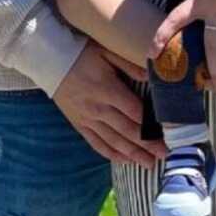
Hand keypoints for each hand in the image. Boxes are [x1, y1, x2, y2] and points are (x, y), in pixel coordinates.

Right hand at [53, 44, 163, 167]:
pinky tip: (125, 160)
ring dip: (133, 154)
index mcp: (108, 89)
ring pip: (114, 141)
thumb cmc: (81, 52)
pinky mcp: (79, 124)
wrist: (49, 60)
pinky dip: (111, 154)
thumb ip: (129, 64)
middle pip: (128, 131)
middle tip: (165, 155)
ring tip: (150, 164)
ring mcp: (87, 118)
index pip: (135, 112)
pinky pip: (97, 143)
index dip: (152, 125)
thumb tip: (152, 75)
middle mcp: (98, 108)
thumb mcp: (107, 51)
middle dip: (148, 145)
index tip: (167, 132)